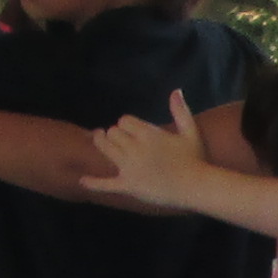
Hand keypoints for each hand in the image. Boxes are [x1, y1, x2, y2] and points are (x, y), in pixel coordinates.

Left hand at [83, 94, 207, 201]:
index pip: (124, 121)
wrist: (195, 187)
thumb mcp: (190, 131)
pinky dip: (93, 183)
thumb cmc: (195, 159)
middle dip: (114, 133)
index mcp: (147, 134)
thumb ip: (181, 110)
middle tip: (116, 137)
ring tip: (99, 140)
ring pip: (105, 149)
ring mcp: (129, 167)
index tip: (130, 129)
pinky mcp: (127, 185)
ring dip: (101, 143)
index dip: (126, 124)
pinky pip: (105, 184)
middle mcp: (134, 148)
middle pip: (112, 133)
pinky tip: (82, 180)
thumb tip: (175, 90)